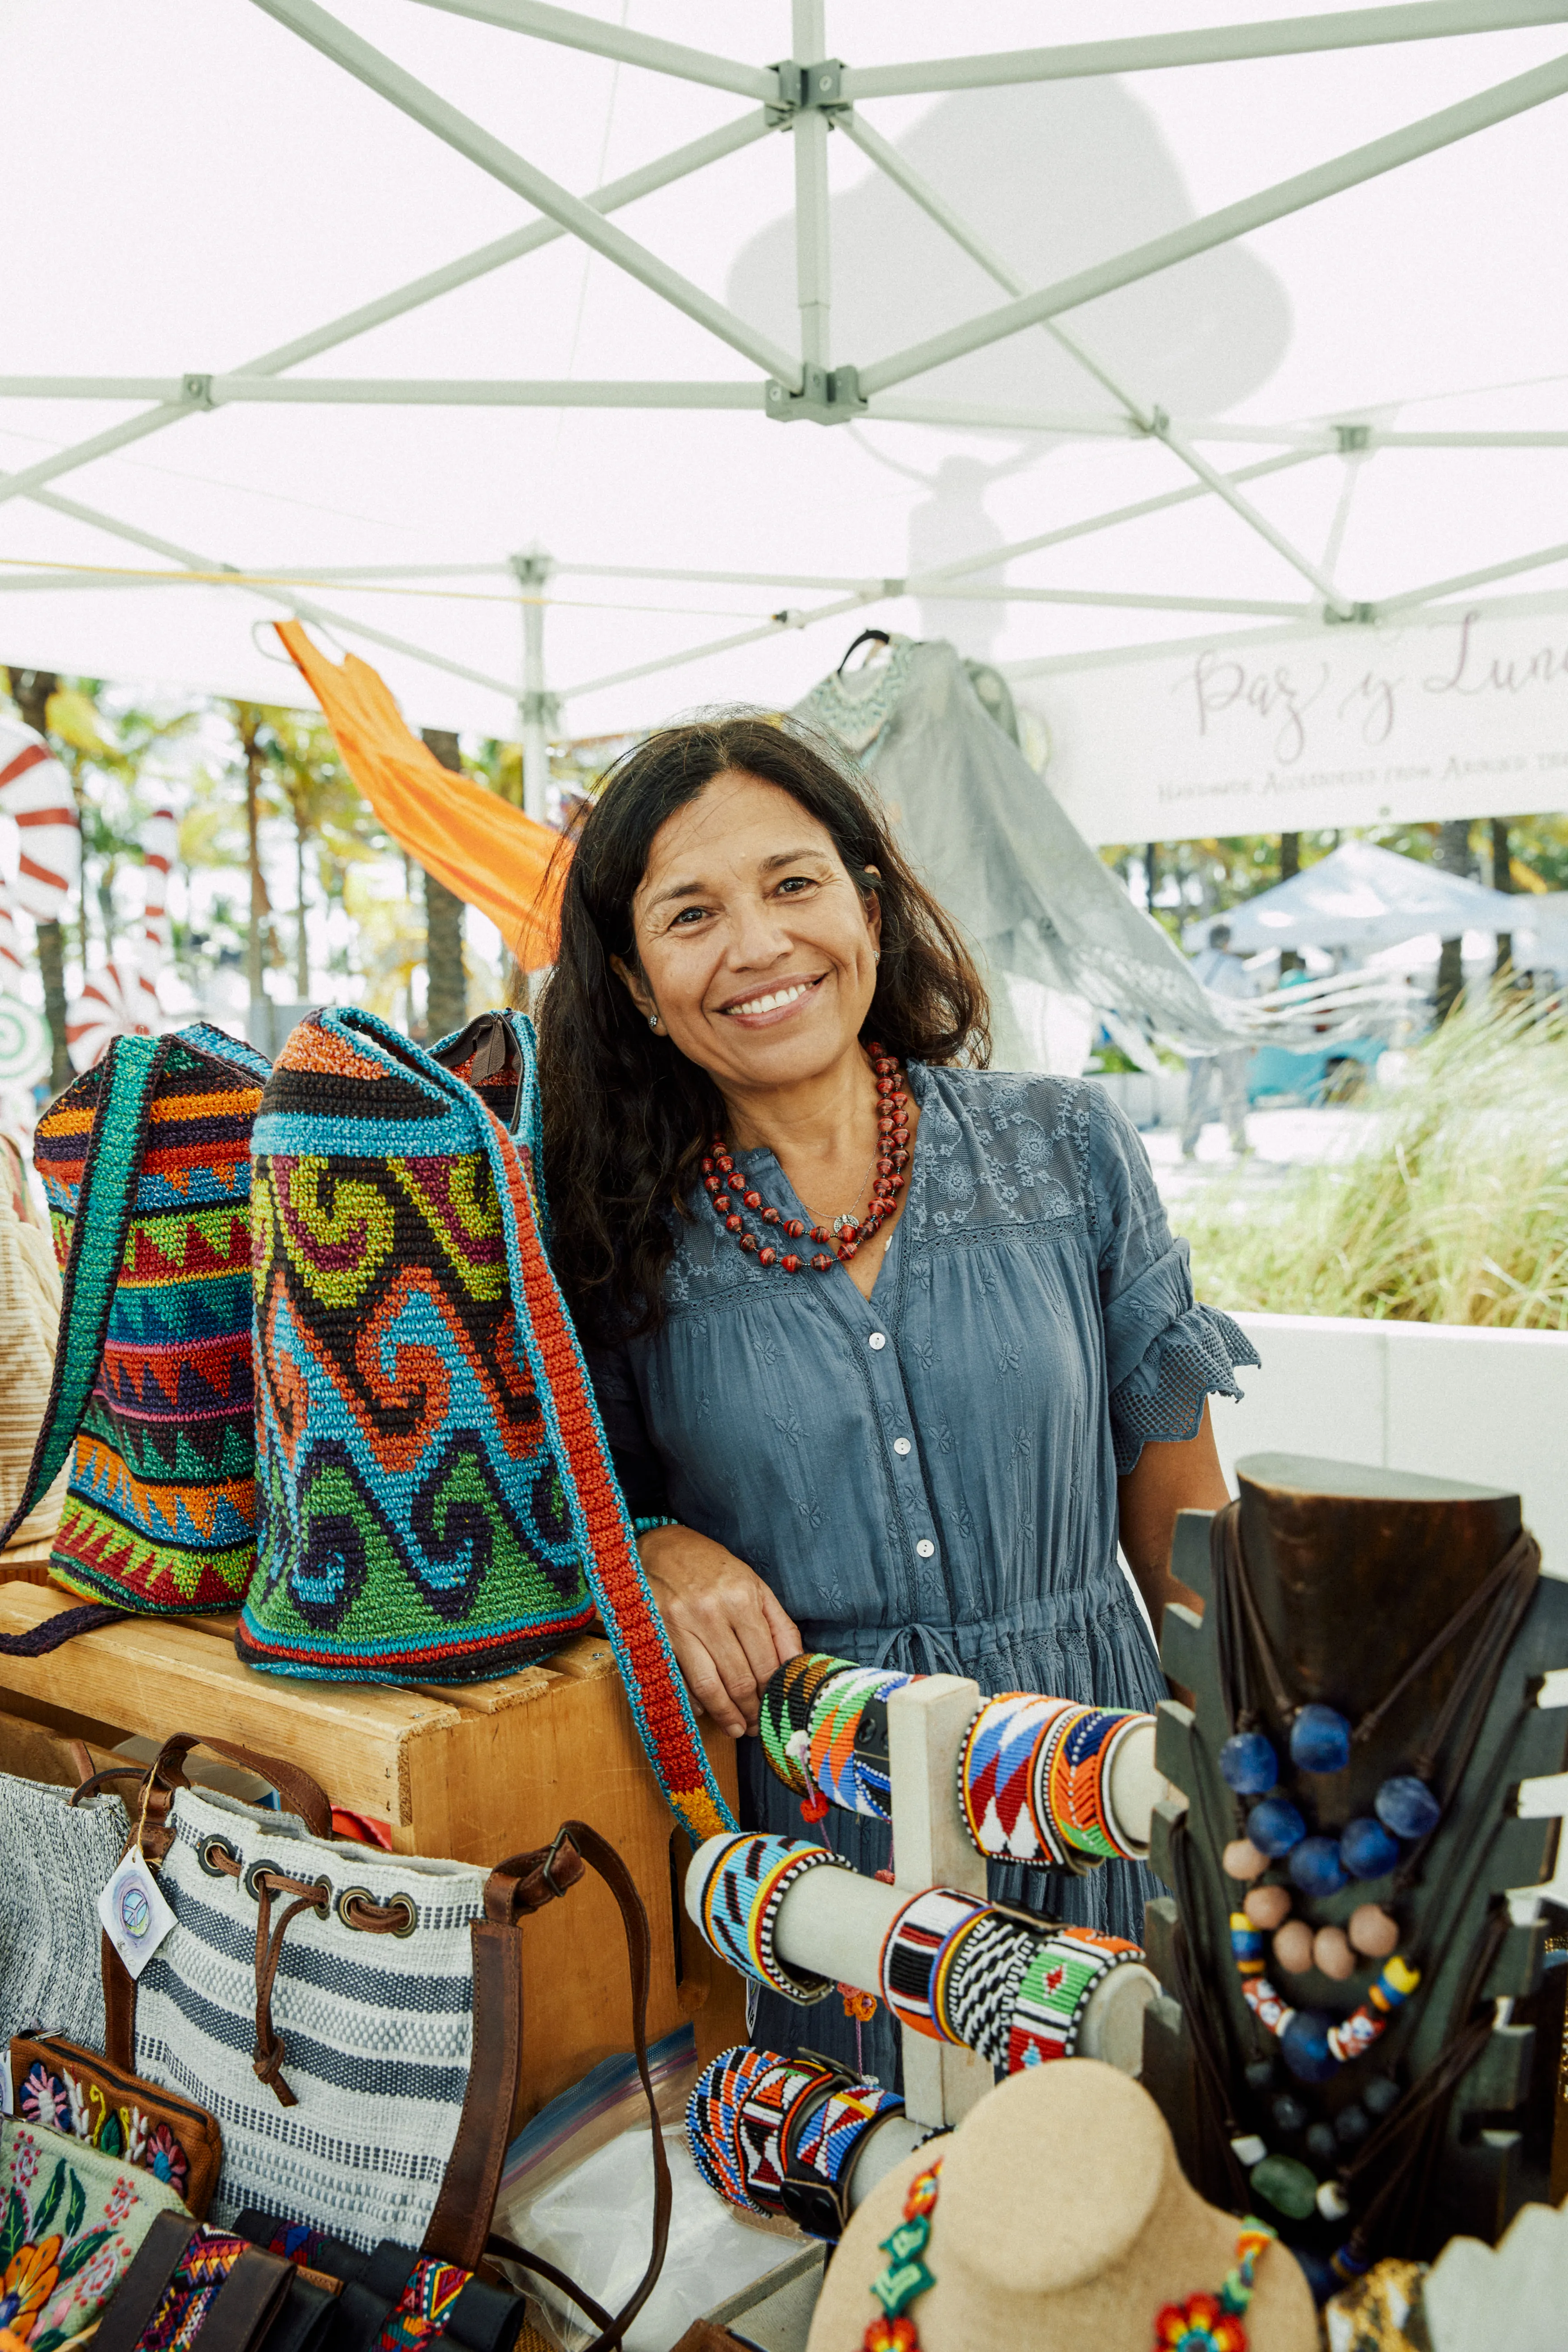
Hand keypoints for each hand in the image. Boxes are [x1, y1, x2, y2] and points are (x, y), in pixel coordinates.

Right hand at [639, 1524, 800, 1737]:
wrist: (660, 1547)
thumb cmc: (713, 1568)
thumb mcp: (755, 1586)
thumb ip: (779, 1626)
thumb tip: (797, 1666)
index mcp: (743, 1598)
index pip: (766, 1662)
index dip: (773, 1693)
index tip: (778, 1709)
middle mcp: (712, 1612)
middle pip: (739, 1678)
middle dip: (752, 1710)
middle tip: (758, 1725)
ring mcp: (681, 1625)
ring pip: (710, 1685)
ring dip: (727, 1715)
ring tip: (737, 1729)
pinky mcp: (657, 1635)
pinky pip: (680, 1679)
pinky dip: (694, 1701)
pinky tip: (706, 1712)